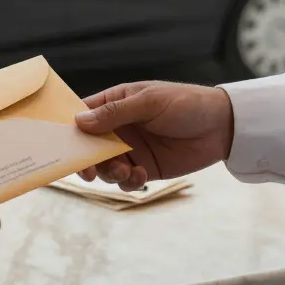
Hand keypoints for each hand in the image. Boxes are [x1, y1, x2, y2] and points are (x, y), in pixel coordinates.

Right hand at [74, 81, 233, 190]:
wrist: (222, 126)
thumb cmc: (186, 103)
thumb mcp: (149, 102)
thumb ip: (115, 112)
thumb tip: (79, 121)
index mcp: (115, 103)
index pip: (83, 115)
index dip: (70, 130)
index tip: (62, 146)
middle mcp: (119, 128)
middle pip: (89, 146)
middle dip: (86, 160)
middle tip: (89, 171)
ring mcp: (131, 149)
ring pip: (105, 166)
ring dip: (109, 173)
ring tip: (125, 171)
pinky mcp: (145, 168)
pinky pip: (125, 180)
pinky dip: (127, 182)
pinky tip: (140, 176)